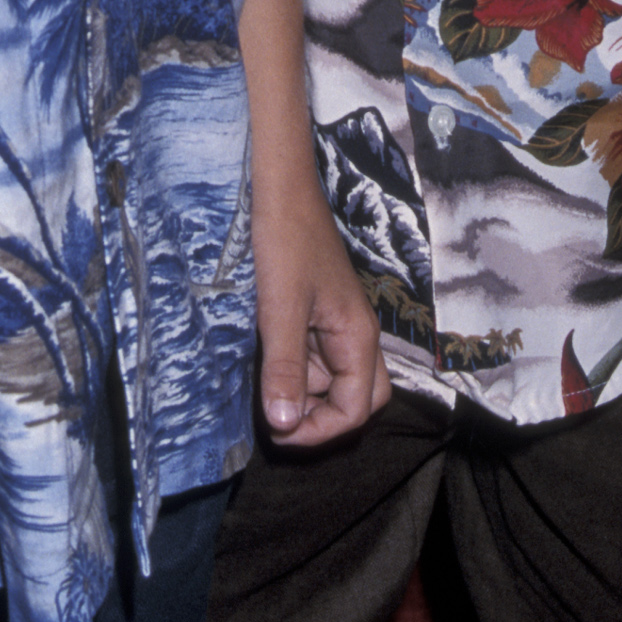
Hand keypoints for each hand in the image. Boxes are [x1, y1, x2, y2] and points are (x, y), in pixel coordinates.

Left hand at [254, 165, 390, 446]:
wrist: (281, 191)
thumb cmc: (286, 242)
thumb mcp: (281, 309)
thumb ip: (285, 369)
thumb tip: (285, 425)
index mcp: (358, 336)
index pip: (357, 409)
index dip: (321, 430)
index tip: (279, 429)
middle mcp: (354, 335)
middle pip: (358, 400)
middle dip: (323, 419)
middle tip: (279, 420)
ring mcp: (336, 326)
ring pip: (332, 381)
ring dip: (302, 395)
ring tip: (263, 390)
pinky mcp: (315, 315)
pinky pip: (313, 358)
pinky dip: (292, 371)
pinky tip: (264, 364)